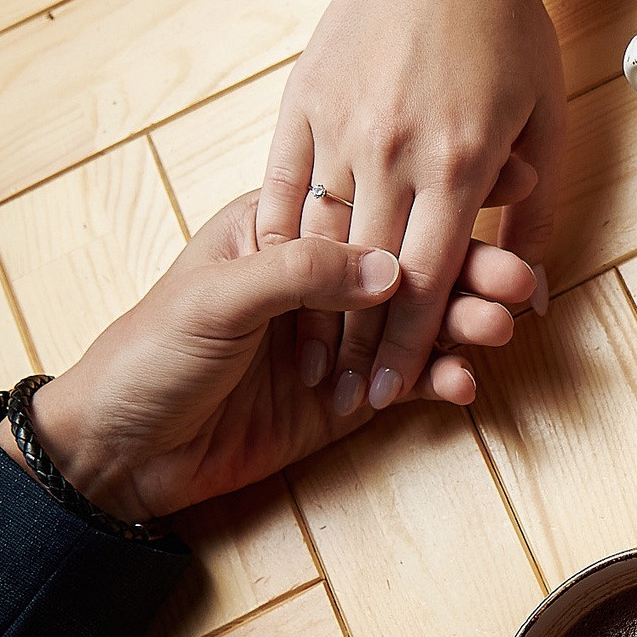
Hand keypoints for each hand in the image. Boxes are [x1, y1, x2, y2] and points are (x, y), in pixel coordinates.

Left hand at [2, 192, 537, 521]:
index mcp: (284, 226)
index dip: (439, 196)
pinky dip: (437, 381)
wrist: (117, 450)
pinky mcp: (345, 395)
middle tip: (519, 281)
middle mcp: (320, 277)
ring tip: (499, 329)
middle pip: (412, 264)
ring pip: (420, 323)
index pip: (374, 202)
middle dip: (471, 270)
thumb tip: (389, 268)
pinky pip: (405, 382)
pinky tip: (462, 385)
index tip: (506, 186)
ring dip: (464, 325)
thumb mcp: (216, 297)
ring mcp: (338, 337)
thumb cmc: (148, 353)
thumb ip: (302, 275)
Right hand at [260, 0, 564, 414]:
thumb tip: (537, 285)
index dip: (407, 347)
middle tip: (340, 399)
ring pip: (323, 237)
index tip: (385, 394)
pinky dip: (279, 236)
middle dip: (357, 347)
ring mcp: (345, 123)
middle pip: (373, 273)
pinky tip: (272, 280)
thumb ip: (539, 208)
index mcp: (464, 162)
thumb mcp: (547, 119)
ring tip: (303, 357)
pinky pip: (285, 182)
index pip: (430, 281)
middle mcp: (400, 150)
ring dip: (311, 305)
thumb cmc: (508, 27)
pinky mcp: (304, 97)